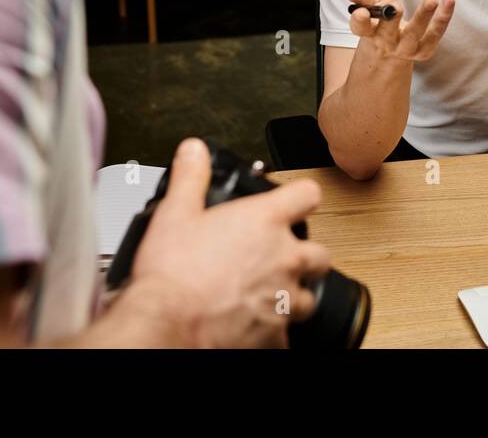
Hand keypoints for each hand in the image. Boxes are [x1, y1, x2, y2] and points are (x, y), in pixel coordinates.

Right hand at [123, 139, 331, 347]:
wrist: (168, 325)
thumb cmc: (172, 276)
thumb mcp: (174, 214)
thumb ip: (190, 178)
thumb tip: (194, 152)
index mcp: (264, 223)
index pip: (308, 195)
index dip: (302, 196)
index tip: (296, 202)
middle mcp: (283, 258)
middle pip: (320, 253)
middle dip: (305, 256)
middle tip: (281, 258)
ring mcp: (284, 298)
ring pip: (309, 298)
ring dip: (293, 297)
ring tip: (268, 296)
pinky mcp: (276, 335)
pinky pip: (287, 335)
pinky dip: (274, 332)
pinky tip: (253, 327)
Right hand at [343, 0, 453, 61]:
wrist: (394, 50)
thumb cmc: (382, 19)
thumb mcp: (370, 4)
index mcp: (369, 32)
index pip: (361, 27)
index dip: (360, 20)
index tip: (361, 12)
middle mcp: (386, 42)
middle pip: (388, 32)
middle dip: (391, 19)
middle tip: (396, 7)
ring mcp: (406, 48)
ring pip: (414, 33)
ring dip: (423, 16)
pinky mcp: (424, 49)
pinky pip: (435, 34)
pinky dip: (443, 19)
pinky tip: (449, 2)